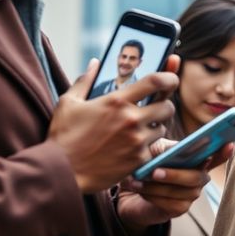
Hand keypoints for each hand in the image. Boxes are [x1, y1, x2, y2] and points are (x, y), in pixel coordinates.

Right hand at [49, 56, 180, 192]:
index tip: (172, 79)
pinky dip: (146, 147)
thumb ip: (84, 81)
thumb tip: (95, 63)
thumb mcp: (68, 103)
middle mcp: (131, 119)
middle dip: (164, 106)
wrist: (62, 172)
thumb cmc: (63, 137)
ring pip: (162, 128)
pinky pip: (154, 148)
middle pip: (168, 107)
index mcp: (117, 101)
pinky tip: (131, 147)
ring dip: (155, 127)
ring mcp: (137, 140)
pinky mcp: (139, 159)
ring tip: (137, 130)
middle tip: (153, 109)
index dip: (169, 78)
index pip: (155, 82)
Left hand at [115, 138, 233, 235]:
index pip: (216, 156)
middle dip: (175, 175)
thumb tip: (174, 151)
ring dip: (156, 186)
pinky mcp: (180, 209)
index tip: (229, 144)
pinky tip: (140, 191)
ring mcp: (191, 194)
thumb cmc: (145, 164)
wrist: (129, 189)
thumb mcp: (152, 150)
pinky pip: (171, 204)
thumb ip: (164, 148)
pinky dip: (153, 196)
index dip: (224, 152)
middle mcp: (199, 177)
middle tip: (154, 172)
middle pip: (197, 177)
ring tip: (137, 180)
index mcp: (195, 159)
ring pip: (181, 192)